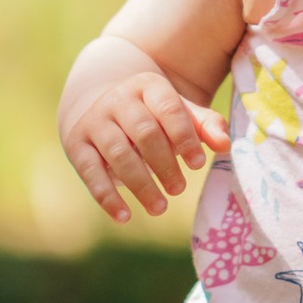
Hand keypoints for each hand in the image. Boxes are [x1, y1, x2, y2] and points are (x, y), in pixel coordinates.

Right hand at [61, 42, 228, 225]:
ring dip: (140, 184)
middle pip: (144, 133)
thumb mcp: (178, 110)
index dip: (184, 137)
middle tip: (179, 189)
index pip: (169, 109)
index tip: (198, 164)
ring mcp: (95, 122)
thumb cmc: (151, 112)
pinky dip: (107, 196)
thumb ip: (204, 124)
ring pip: (118, 154)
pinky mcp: (77, 145)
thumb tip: (225, 145)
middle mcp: (118, 100)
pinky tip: (125, 216)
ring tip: (160, 207)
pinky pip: (90, 172)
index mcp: (148, 86)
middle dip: (164, 164)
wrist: (98, 98)